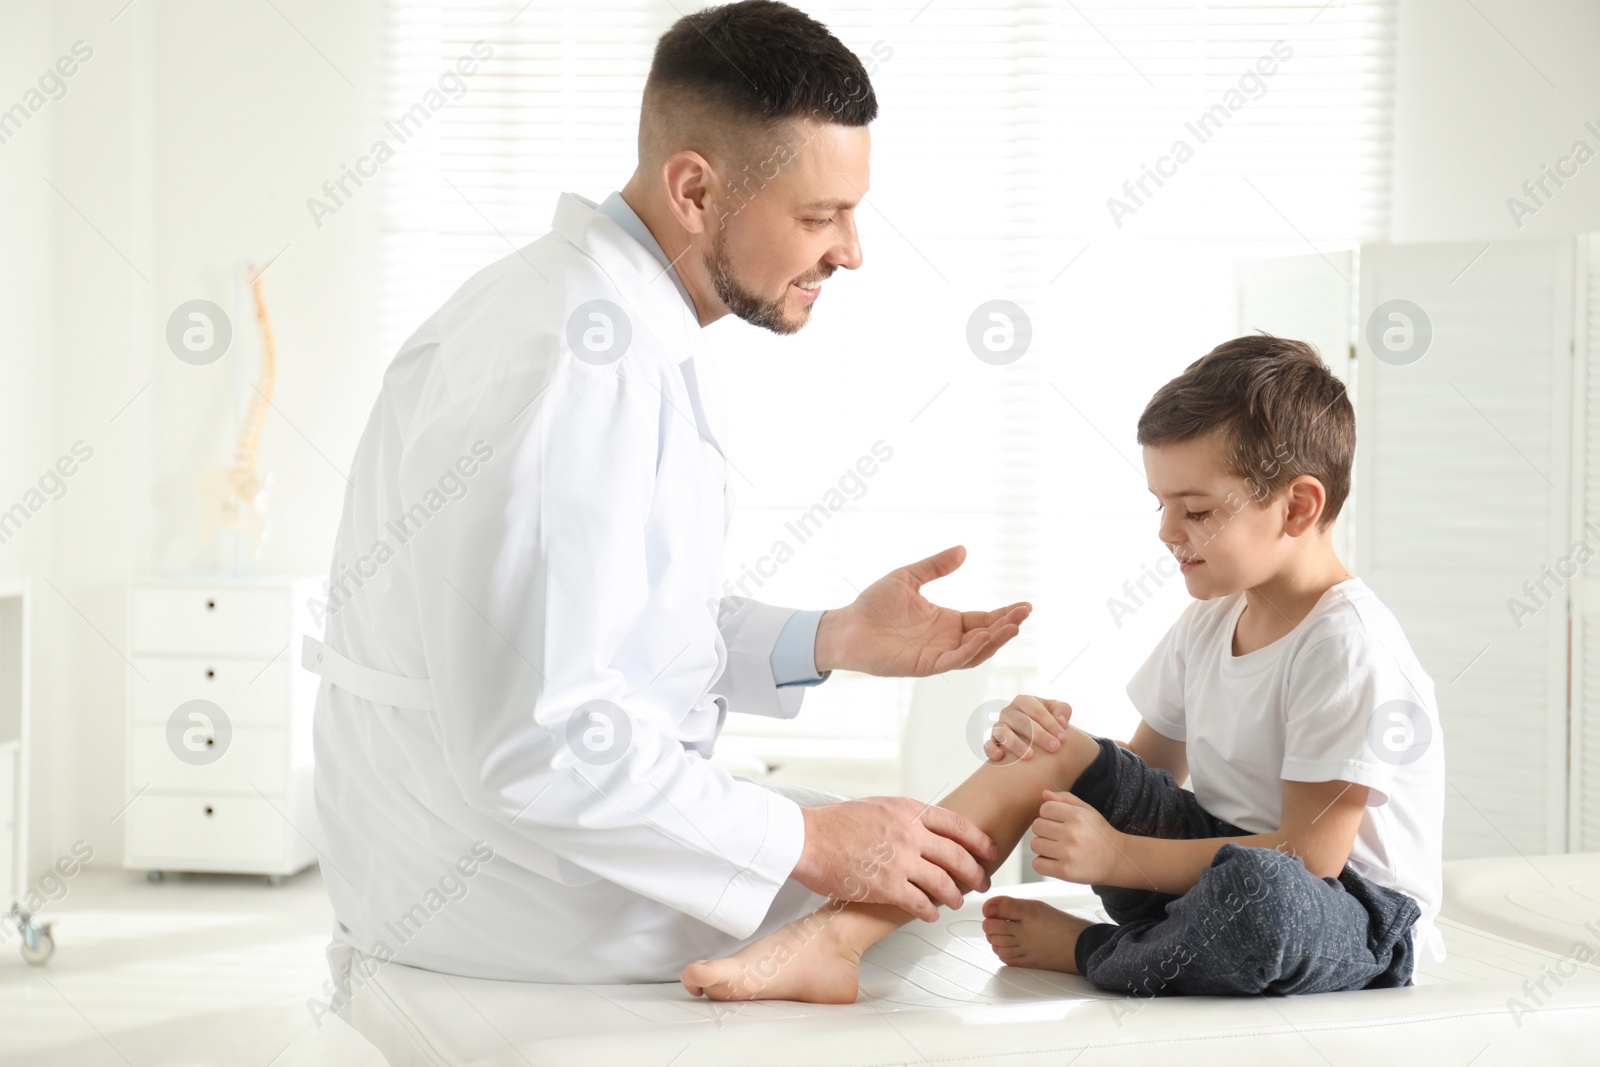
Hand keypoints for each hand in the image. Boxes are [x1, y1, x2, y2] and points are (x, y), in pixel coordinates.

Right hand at [791, 796, 998, 921]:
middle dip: (976, 874)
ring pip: (944, 883)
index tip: (989, 852)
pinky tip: (930, 914)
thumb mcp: (879, 806)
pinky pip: (921, 904)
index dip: (979, 841)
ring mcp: (901, 861)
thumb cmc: (837, 823)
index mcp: (910, 811)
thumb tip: (928, 827)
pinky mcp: (887, 887)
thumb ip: (907, 816)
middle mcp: (911, 834)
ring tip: (955, 901)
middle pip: (959, 857)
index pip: (958, 825)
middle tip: (982, 883)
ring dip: (954, 896)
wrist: (808, 839)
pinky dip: (930, 911)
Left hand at [814, 545, 1029, 675]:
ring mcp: (937, 654)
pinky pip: (953, 660)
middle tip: (1025, 613)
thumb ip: (935, 566)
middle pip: (986, 636)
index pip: (983, 619)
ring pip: (975, 652)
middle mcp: (946, 639)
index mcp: (946, 621)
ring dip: (995, 640)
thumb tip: (963, 550)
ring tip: (1012, 626)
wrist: (847, 626)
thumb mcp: (908, 578)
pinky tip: (982, 636)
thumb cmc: (873, 604)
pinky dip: (970, 651)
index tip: (1025, 605)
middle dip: (1007, 626)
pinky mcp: (924, 666)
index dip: (1004, 614)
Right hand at [984, 695, 1072, 762]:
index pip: (1037, 710)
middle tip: (1054, 748)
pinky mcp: (992, 741)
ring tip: (1030, 756)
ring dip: (1016, 744)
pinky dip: (992, 750)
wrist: (1032, 735)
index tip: (1063, 738)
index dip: (1050, 723)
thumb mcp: (1055, 710)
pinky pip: (988, 745)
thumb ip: (1062, 709)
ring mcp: (999, 726)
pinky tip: (1000, 757)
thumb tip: (1061, 721)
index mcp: (1024, 701)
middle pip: (1022, 722)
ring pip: (1003, 733)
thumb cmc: (1045, 721)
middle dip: (1039, 735)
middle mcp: (1008, 712)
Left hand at [1029, 789, 1127, 884]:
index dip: (1048, 815)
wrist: (1117, 860)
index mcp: (1076, 816)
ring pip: (1035, 845)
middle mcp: (1071, 833)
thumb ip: (1066, 799)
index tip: (1058, 822)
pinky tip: (1054, 861)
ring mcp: (1067, 853)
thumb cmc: (1099, 834)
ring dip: (1043, 847)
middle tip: (1057, 836)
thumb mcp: (1088, 811)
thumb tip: (1044, 793)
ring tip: (1057, 849)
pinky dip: (1043, 863)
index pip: (1044, 809)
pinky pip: (1037, 864)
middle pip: (1037, 826)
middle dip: (1044, 830)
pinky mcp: (1065, 871)